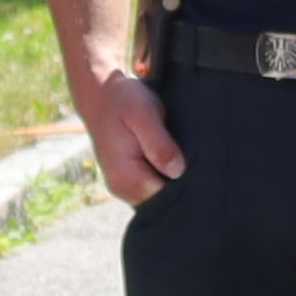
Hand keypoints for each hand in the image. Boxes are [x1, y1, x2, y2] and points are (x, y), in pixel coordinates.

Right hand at [74, 65, 184, 204]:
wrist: (101, 95)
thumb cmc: (123, 101)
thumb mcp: (144, 115)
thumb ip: (159, 144)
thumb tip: (177, 170)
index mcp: (126, 177)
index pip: (165, 198)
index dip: (184, 184)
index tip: (195, 163)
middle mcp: (122, 188)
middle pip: (161, 201)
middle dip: (178, 183)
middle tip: (188, 154)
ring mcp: (123, 187)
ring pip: (156, 196)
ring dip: (170, 179)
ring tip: (176, 152)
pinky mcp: (126, 181)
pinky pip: (150, 188)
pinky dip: (161, 176)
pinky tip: (167, 156)